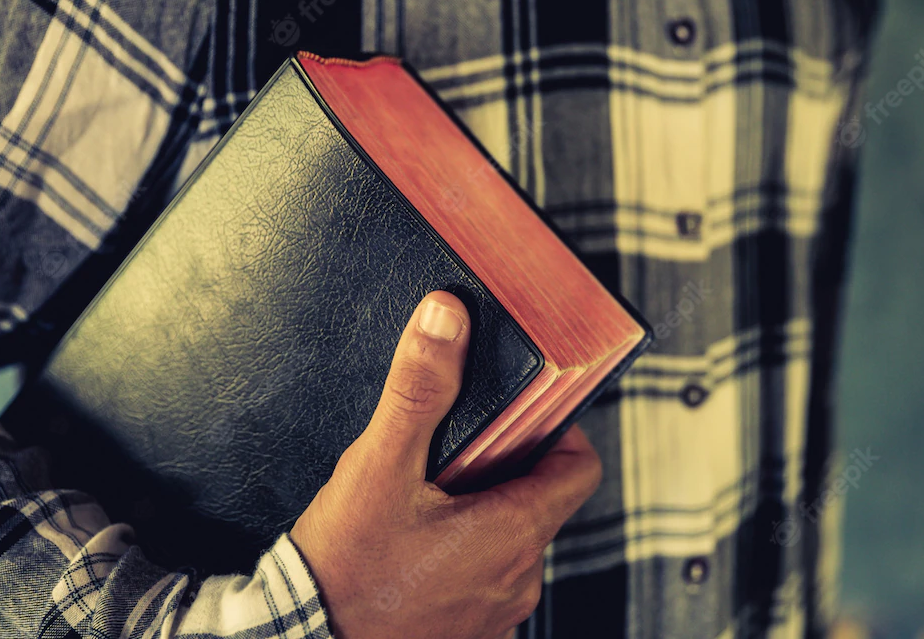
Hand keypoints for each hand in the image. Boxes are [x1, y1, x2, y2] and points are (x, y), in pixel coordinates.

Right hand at [290, 291, 601, 638]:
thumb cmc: (343, 570)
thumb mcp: (378, 466)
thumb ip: (418, 389)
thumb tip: (446, 317)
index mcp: (514, 531)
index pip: (580, 467)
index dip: (557, 432)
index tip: (518, 417)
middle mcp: (520, 577)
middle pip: (541, 498)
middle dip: (503, 467)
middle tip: (451, 452)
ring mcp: (498, 613)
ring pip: (511, 540)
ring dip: (480, 513)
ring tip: (423, 499)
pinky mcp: (470, 633)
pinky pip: (484, 579)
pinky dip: (461, 556)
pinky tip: (413, 545)